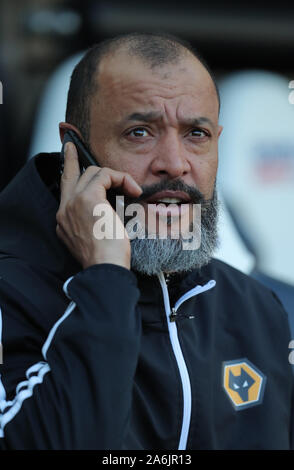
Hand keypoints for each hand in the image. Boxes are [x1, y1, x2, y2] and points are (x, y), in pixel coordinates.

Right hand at [56, 142, 141, 269]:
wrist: (106, 268)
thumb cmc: (108, 259)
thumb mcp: (98, 238)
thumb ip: (96, 220)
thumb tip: (110, 207)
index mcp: (64, 221)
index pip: (64, 190)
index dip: (67, 171)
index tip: (68, 158)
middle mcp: (64, 210)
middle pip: (69, 175)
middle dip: (71, 158)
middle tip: (73, 146)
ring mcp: (73, 203)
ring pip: (91, 173)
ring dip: (115, 177)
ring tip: (130, 190)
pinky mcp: (87, 198)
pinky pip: (105, 175)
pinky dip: (121, 179)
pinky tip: (132, 190)